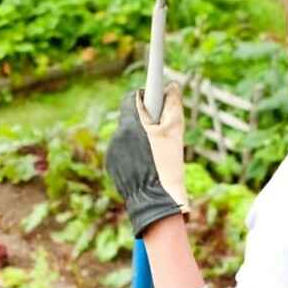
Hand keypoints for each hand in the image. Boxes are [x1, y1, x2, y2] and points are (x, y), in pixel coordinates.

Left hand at [105, 82, 189, 236]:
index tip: (155, 96)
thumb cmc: (167, 166)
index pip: (132, 98)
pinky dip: (134, 153)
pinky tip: (148, 164)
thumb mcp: (175, 134)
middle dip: (145, 120)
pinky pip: (123, 151)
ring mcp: (112, 152)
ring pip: (127, 136)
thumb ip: (173, 105)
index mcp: (130, 126)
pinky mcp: (112, 166)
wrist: (154, 202)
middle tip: (162, 129)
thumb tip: (171, 86)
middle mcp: (117, 136)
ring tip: (157, 152)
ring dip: (140, 137)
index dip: (145, 96)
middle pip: (130, 118)